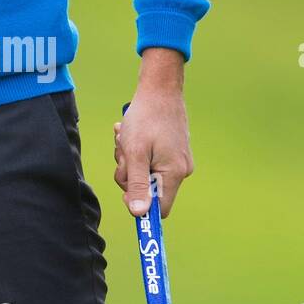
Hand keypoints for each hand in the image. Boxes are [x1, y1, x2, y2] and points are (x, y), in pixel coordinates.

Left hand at [114, 76, 192, 218]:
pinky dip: (134, 149)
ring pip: (143, 172)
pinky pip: (147, 159)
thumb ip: (136, 183)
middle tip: (123, 151)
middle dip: (128, 172)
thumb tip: (139, 214)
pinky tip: (129, 133)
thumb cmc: (146, 118)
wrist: (159, 90)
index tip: (125, 189)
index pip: (159, 208)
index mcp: (174, 174)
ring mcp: (176, 160)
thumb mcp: (135, 152)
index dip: (140, 204)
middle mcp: (180, 170)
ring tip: (125, 136)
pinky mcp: (170, 150)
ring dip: (128, 157)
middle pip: (147, 188)